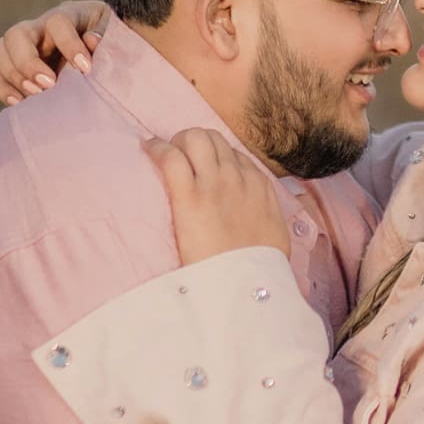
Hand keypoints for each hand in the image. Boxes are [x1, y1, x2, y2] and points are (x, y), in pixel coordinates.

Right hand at [0, 0, 110, 103]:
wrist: (105, 53)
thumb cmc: (113, 43)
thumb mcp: (116, 36)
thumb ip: (106, 38)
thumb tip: (92, 42)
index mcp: (70, 14)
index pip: (58, 21)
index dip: (68, 44)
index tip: (85, 68)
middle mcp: (41, 27)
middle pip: (17, 33)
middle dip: (28, 62)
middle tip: (49, 85)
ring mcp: (24, 46)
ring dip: (14, 75)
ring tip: (36, 96)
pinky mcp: (15, 67)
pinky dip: (3, 89)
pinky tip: (20, 103)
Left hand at [146, 127, 292, 264]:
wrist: (244, 284)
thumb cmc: (260, 267)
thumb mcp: (275, 233)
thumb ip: (267, 214)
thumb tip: (261, 217)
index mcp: (258, 185)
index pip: (234, 154)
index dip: (215, 156)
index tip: (202, 167)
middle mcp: (237, 177)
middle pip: (213, 138)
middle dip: (194, 142)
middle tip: (180, 158)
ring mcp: (213, 184)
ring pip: (194, 138)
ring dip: (177, 142)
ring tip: (164, 153)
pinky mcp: (189, 197)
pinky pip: (170, 157)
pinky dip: (157, 148)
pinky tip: (149, 149)